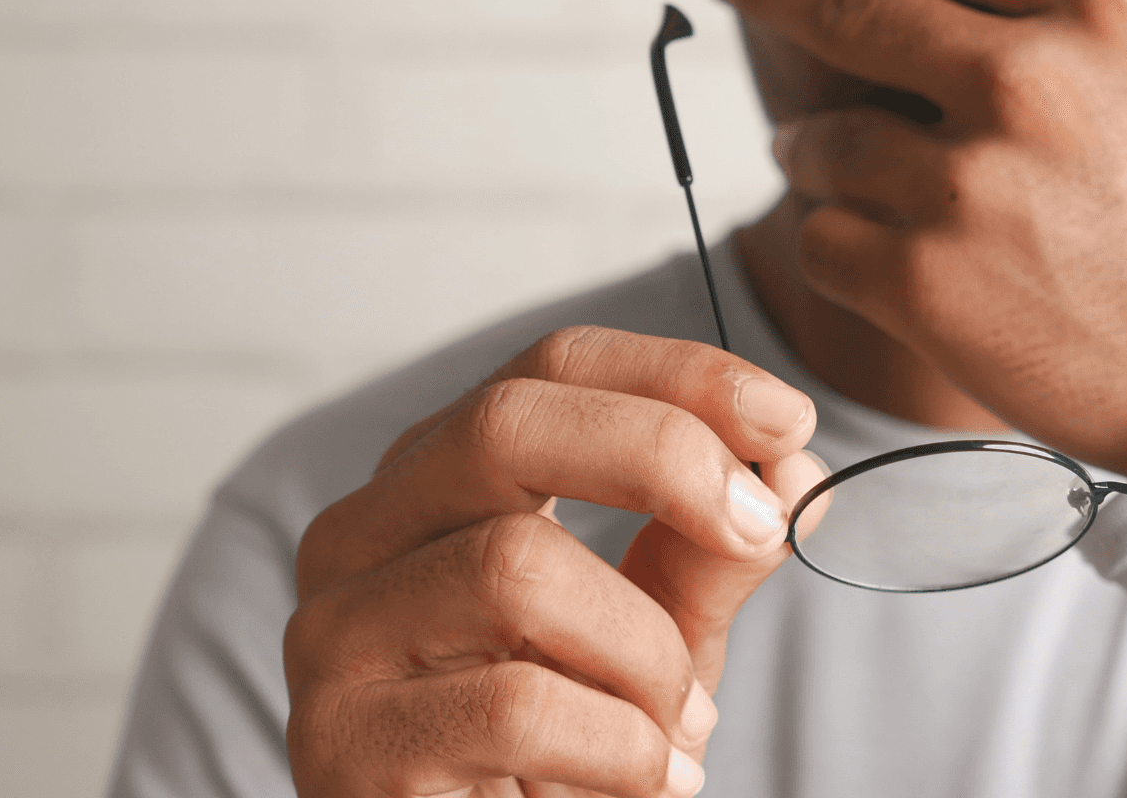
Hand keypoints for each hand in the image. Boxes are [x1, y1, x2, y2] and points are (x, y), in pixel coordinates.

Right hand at [284, 326, 824, 797]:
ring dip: (646, 652)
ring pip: (514, 566)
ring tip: (680, 724)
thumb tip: (793, 470)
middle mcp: (364, 534)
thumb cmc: (564, 750)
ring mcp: (334, 634)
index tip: (789, 418)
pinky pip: (515, 706)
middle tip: (762, 529)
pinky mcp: (340, 743)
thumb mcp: (657, 636)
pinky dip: (622, 748)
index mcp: (440, 480)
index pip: (552, 369)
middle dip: (663, 456)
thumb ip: (710, 553)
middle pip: (504, 423)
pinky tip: (647, 781)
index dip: (680, 376)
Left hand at [706, 0, 1126, 474]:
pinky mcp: (927, 286)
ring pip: (821, 137)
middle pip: (848, 1)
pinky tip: (850, 238)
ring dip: (804, 140)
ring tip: (809, 149)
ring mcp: (968, 184)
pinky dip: (826, 235)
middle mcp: (1026, 76)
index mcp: (1106, 3)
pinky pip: (823, 239)